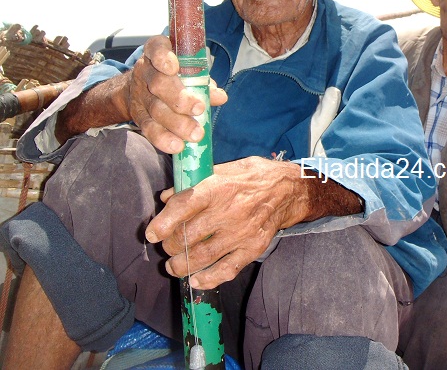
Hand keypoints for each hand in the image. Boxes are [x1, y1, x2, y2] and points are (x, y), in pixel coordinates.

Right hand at [127, 35, 226, 153]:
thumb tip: (220, 97)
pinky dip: (163, 138)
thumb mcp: (188, 70)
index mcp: (158, 52)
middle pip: (158, 84)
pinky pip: (149, 128)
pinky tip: (177, 146)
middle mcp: (146, 71)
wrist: (139, 88)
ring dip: (177, 123)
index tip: (173, 67)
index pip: (156, 48)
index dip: (162, 57)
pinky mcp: (138, 115)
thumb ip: (203, 81)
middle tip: (198, 109)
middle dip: (179, 98)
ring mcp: (140, 94)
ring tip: (195, 134)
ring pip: (155, 109)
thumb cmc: (173, 75)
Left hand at [145, 157, 310, 288]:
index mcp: (219, 187)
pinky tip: (196, 280)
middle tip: (168, 246)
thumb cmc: (252, 176)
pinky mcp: (253, 248)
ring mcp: (242, 233)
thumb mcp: (223, 170)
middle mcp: (229, 211)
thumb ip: (193, 184)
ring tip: (173, 266)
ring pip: (201, 257)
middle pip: (187, 237)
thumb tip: (166, 197)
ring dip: (181, 266)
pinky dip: (207, 279)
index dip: (162, 224)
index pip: (182, 207)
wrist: (290, 189)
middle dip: (170, 246)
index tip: (151, 233)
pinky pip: (226, 270)